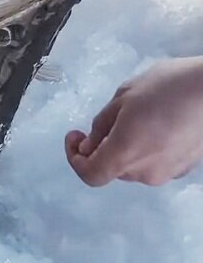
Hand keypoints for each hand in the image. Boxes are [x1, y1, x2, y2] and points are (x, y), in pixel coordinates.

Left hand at [65, 57, 202, 187]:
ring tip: (138, 116)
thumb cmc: (169, 87)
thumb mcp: (124, 98)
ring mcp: (169, 173)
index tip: (76, 136)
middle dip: (102, 147)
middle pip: (112, 168)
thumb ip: (101, 126)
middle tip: (108, 119)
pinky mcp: (187, 167)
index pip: (90, 175)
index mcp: (125, 155)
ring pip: (135, 166)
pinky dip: (148, 149)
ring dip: (126, 147)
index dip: (74, 158)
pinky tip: (158, 123)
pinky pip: (156, 163)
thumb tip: (88, 147)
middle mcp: (146, 172)